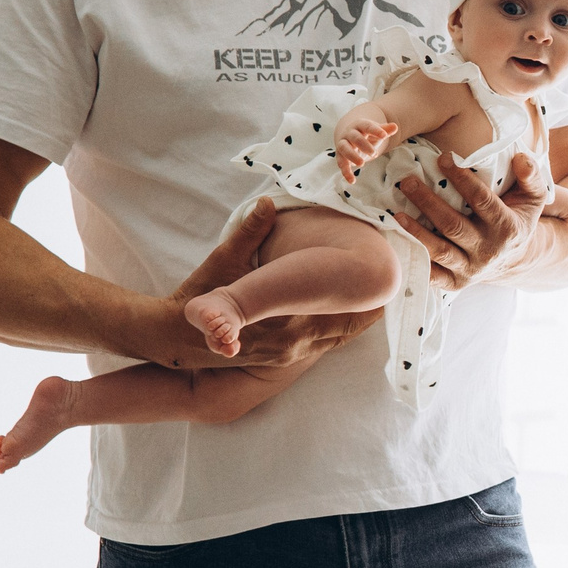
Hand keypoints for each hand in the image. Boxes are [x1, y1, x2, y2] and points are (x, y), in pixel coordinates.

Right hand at [142, 199, 379, 370]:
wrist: (175, 341)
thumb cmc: (197, 299)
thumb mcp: (221, 263)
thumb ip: (248, 234)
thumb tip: (267, 206)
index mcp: (286, 323)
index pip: (339, 314)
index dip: (365, 298)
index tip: (387, 282)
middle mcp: (293, 345)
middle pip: (344, 327)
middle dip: (366, 308)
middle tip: (392, 287)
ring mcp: (288, 356)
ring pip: (335, 337)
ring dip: (355, 321)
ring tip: (379, 301)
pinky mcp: (282, 361)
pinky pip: (321, 345)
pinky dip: (338, 331)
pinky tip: (350, 319)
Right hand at [335, 116, 396, 178]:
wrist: (350, 138)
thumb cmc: (367, 134)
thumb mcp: (376, 132)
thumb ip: (385, 130)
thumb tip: (395, 126)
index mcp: (360, 125)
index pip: (367, 126)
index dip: (375, 130)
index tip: (384, 136)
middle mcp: (349, 133)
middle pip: (355, 138)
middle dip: (364, 145)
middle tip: (374, 154)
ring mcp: (343, 144)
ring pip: (344, 148)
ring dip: (352, 156)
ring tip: (362, 164)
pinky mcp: (340, 155)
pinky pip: (341, 163)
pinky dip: (346, 172)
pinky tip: (352, 181)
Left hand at [396, 150, 548, 290]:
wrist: (513, 259)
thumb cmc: (517, 218)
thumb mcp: (533, 197)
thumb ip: (531, 176)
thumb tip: (520, 158)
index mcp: (507, 228)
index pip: (481, 200)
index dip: (461, 179)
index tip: (443, 158)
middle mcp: (489, 251)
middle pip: (454, 226)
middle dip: (428, 203)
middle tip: (407, 181)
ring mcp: (471, 269)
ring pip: (440, 251)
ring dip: (416, 231)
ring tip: (396, 213)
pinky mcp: (455, 283)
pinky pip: (432, 275)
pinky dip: (415, 260)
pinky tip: (398, 242)